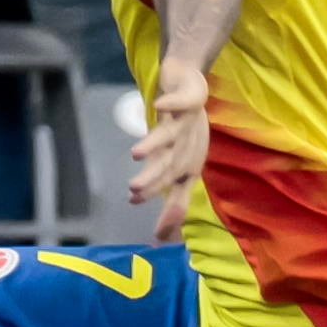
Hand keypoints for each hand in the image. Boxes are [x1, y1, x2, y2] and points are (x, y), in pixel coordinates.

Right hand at [126, 60, 211, 211]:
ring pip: (170, 134)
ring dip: (155, 143)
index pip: (172, 183)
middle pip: (170, 162)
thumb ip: (174, 202)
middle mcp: (188, 145)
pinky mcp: (190, 97)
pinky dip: (171, 104)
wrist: (193, 87)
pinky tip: (158, 106)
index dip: (158, 196)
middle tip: (133, 190)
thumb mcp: (179, 168)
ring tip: (136, 153)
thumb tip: (162, 239)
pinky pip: (180, 100)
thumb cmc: (188, 133)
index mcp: (187, 162)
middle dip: (154, 177)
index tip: (137, 208)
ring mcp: (189, 121)